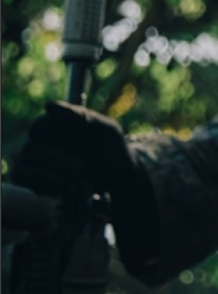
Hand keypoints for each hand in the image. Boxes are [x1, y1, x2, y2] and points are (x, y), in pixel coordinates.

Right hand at [10, 101, 159, 265]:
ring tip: (78, 177)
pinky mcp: (29, 180)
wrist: (117, 178)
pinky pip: (24, 182)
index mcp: (54, 124)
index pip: (40, 126)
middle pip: (30, 149)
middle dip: (60, 161)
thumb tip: (49, 106)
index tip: (88, 145)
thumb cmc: (111, 149)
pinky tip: (67, 186)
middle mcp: (37, 141)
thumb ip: (83, 117)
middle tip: (83, 167)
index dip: (63, 137)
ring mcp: (30, 162)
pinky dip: (46, 186)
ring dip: (52, 176)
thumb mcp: (107, 131)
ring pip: (23, 167)